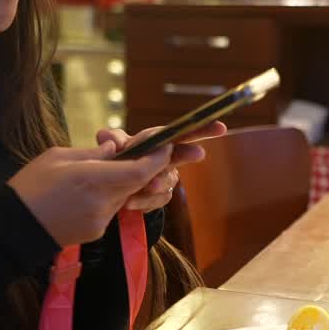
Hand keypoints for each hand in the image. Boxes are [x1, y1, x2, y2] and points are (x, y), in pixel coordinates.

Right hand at [7, 141, 172, 247]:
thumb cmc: (29, 187)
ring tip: (102, 171)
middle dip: (146, 168)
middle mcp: (101, 202)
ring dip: (124, 182)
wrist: (12, 229)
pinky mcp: (97, 232)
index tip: (165, 146)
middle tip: (146, 153)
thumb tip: (116, 149)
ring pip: (126, 196)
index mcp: (90, 179)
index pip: (139, 171)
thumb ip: (92, 154)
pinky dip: (109, 196)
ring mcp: (101, 221)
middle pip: (137, 183)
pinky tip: (87, 192)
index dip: (158, 159)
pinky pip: (112, 209)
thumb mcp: (57, 157)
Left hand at [95, 121, 226, 211]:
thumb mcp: (113, 148)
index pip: (183, 132)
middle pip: (186, 153)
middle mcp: (168, 159)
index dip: (203, 128)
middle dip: (190, 153)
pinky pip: (157, 200)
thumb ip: (112, 140)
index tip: (221, 127)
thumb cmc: (119, 160)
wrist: (112, 188)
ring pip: (169, 181)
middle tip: (197, 153)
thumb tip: (106, 137)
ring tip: (145, 187)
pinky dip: (143, 201)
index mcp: (159, 142)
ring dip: (158, 183)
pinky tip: (130, 202)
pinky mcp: (159, 198)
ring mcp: (165, 179)